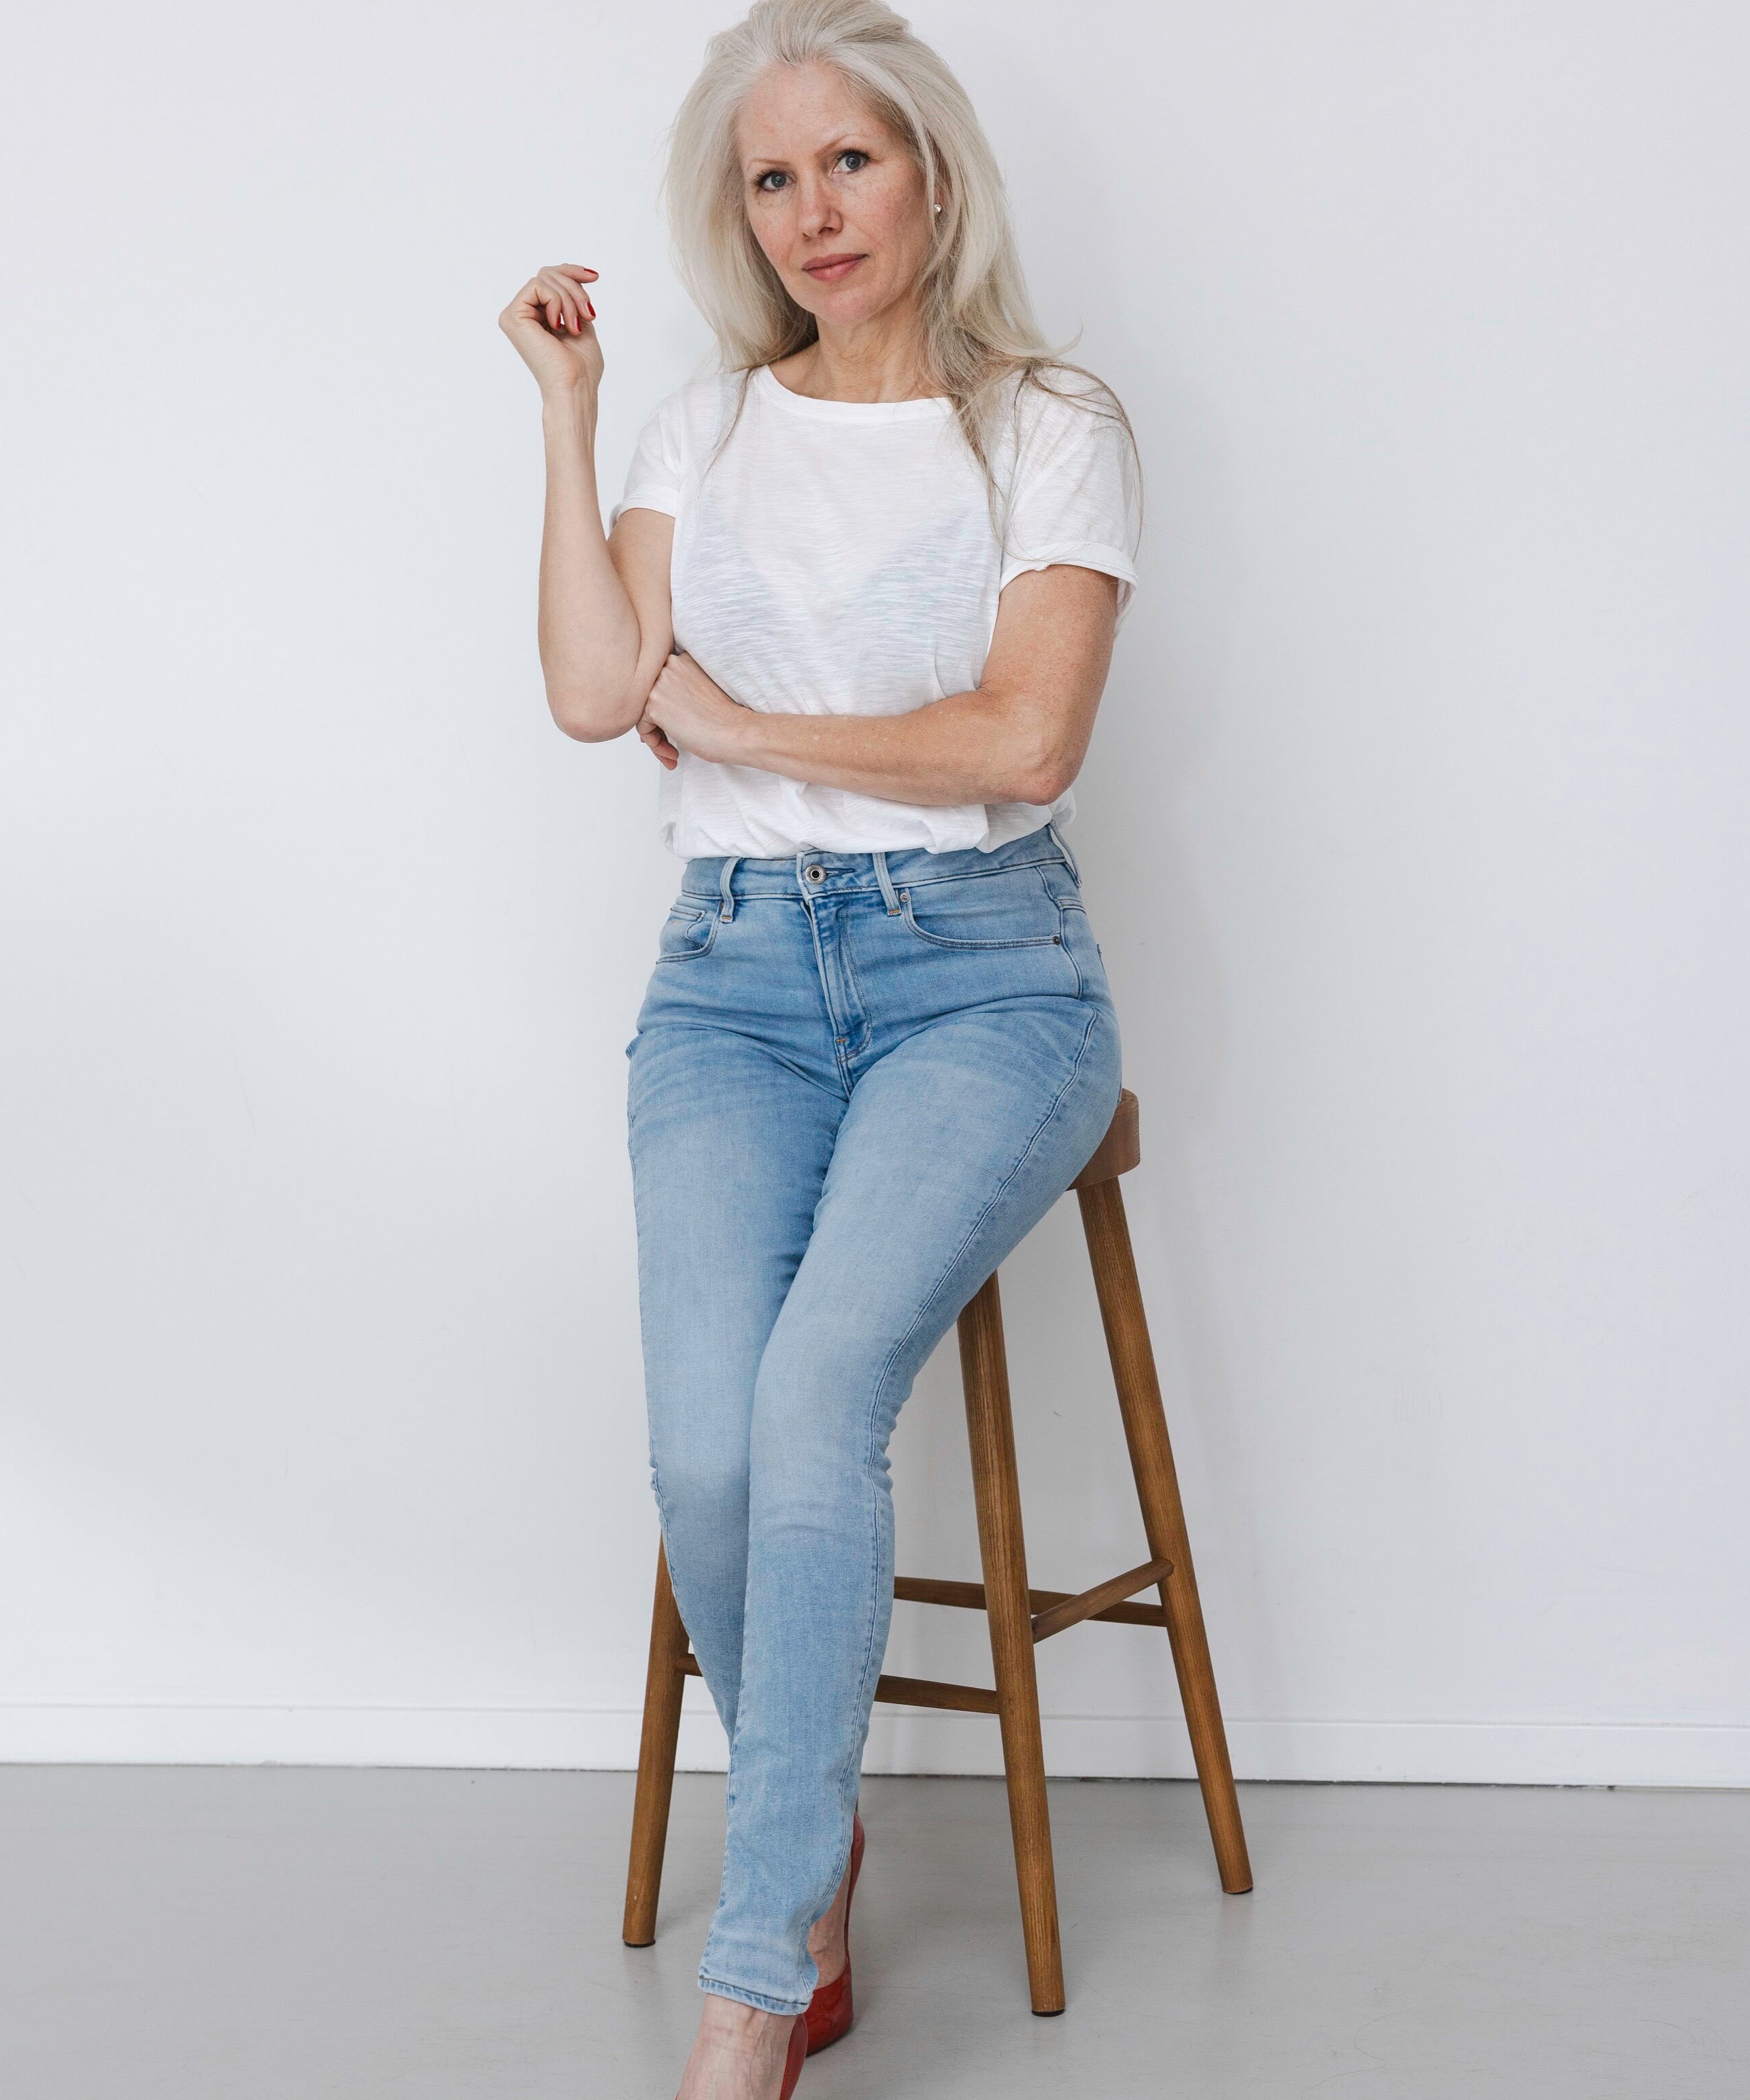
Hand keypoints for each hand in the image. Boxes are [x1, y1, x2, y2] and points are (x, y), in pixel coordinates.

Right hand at [498, 265, 601, 399]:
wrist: (574, 387)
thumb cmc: (581, 367)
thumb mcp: (580, 320)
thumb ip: (571, 296)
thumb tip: (573, 272)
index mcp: (537, 316)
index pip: (550, 278)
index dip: (572, 272)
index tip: (594, 277)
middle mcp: (523, 313)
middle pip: (548, 274)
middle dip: (575, 290)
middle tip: (588, 316)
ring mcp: (515, 315)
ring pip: (545, 278)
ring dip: (570, 300)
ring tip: (575, 327)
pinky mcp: (512, 316)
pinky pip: (538, 286)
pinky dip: (556, 302)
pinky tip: (559, 326)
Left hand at [638, 654, 751, 768]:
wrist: (736, 732)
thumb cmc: (726, 718)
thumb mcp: (700, 691)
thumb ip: (678, 691)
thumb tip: (652, 709)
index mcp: (683, 659)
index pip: (661, 684)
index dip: (667, 709)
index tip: (677, 727)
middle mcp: (669, 665)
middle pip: (650, 698)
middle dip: (659, 725)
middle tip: (672, 744)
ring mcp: (659, 684)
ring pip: (644, 713)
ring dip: (656, 737)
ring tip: (672, 754)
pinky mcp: (654, 704)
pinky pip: (643, 728)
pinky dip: (655, 744)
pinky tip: (673, 754)